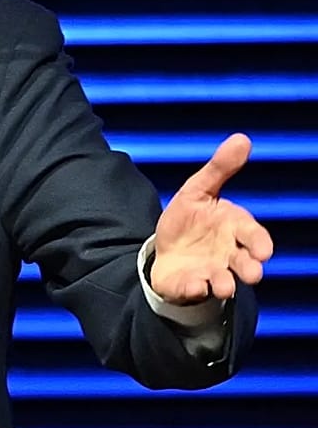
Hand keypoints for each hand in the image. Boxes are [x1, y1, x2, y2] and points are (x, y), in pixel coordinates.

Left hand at [151, 133, 274, 304]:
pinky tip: (194, 284)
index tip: (263, 250)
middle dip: (250, 268)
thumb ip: (220, 168)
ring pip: (224, 281)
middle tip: (253, 272)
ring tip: (224, 285)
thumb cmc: (190, 219)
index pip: (254, 236)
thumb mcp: (198, 190)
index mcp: (233, 229)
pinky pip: (194, 289)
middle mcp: (228, 253)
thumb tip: (242, 138)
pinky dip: (195, 288)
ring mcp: (211, 271)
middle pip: (246, 263)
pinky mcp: (190, 285)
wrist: (165, 248)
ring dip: (226, 283)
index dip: (259, 243)